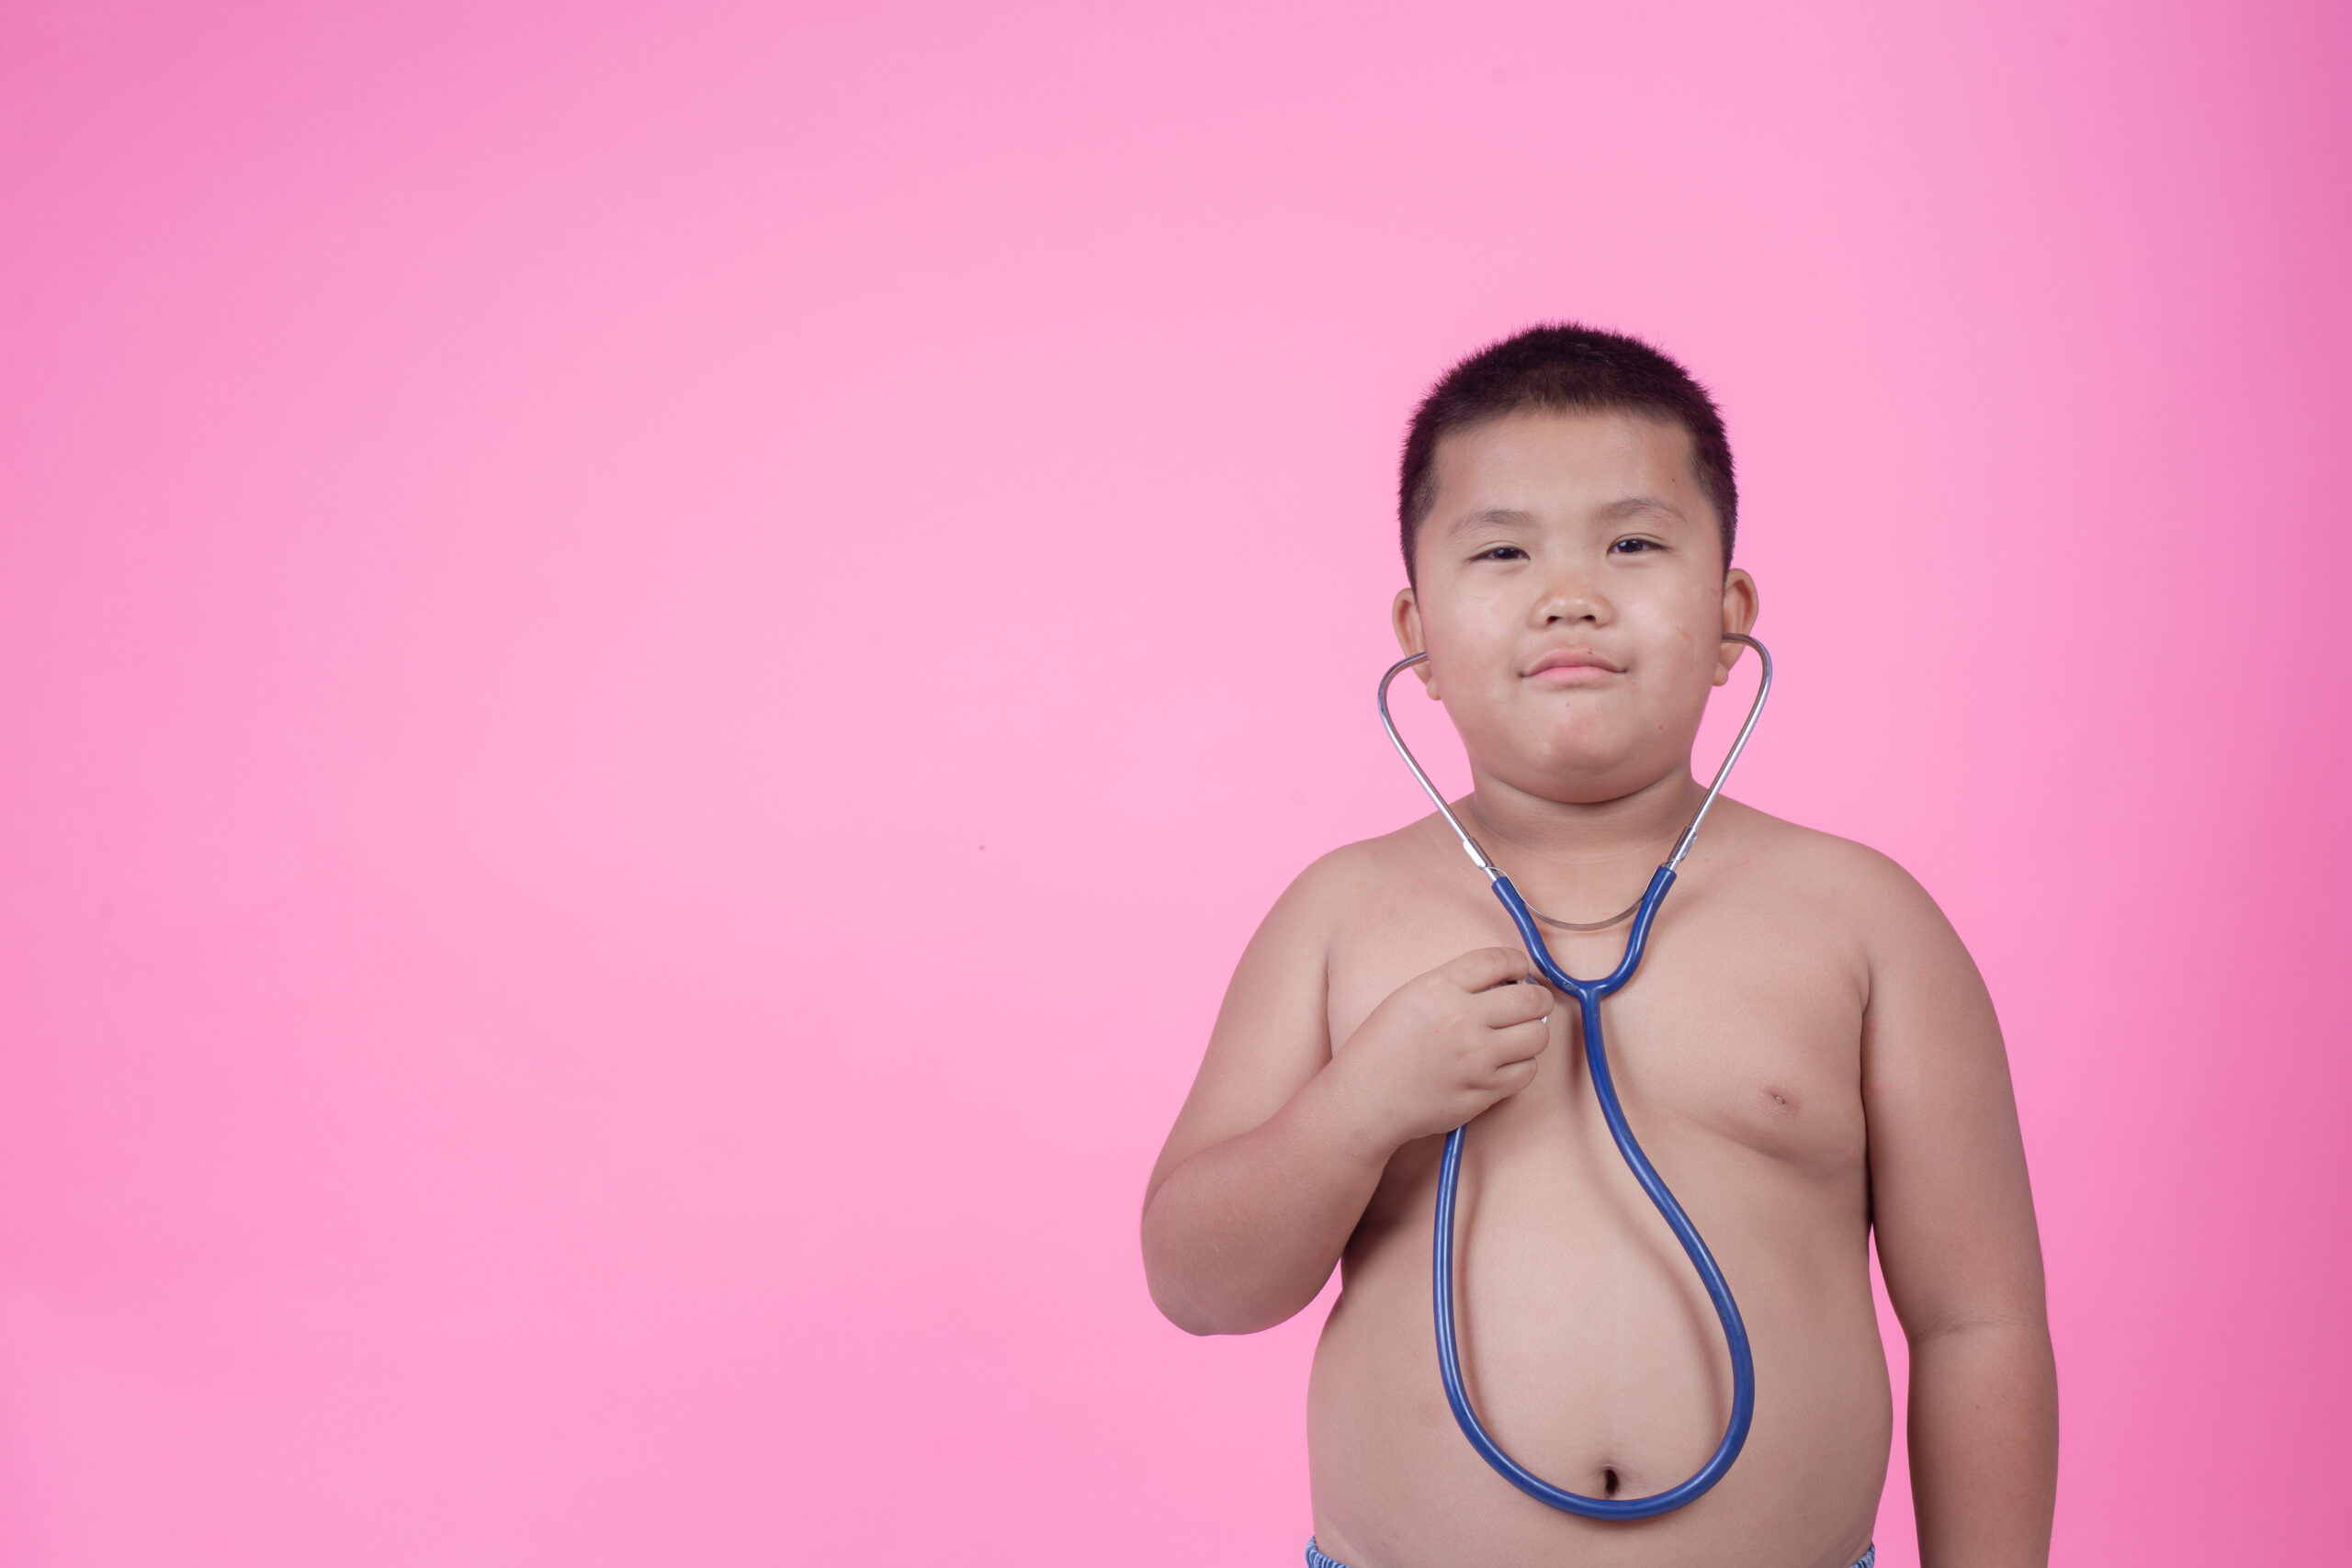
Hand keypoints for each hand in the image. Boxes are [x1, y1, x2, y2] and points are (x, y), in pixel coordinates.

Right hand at [1330, 948, 1553, 1152]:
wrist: (1367, 1097)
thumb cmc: (1382, 1046)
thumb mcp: (1410, 996)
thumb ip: (1456, 984)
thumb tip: (1506, 982)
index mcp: (1439, 988)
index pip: (1499, 961)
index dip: (1517, 962)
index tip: (1518, 969)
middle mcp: (1462, 1020)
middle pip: (1531, 999)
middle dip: (1536, 997)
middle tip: (1530, 1002)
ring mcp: (1476, 1059)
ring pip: (1537, 1036)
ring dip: (1532, 1031)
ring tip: (1516, 1033)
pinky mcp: (1484, 1091)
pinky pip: (1527, 1071)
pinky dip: (1522, 1064)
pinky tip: (1504, 1061)